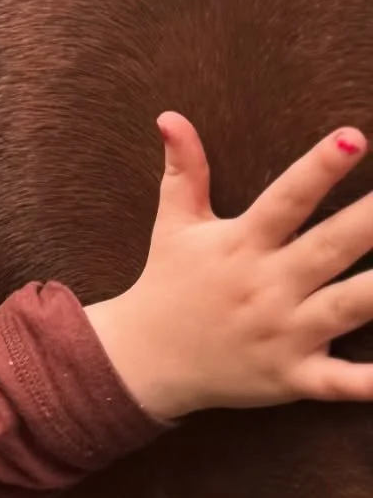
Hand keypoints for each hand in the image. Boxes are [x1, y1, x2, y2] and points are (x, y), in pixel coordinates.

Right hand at [85, 113, 372, 420]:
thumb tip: (171, 116)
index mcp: (241, 244)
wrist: (146, 360)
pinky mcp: (294, 376)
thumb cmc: (168, 283)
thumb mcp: (174, 223)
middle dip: (369, 222)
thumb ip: (184, 169)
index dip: (319, 168)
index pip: (286, 198)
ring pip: (346, 308)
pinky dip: (370, 381)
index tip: (352, 137)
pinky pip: (341, 381)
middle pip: (329, 247)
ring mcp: (283, 333)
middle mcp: (266, 285)